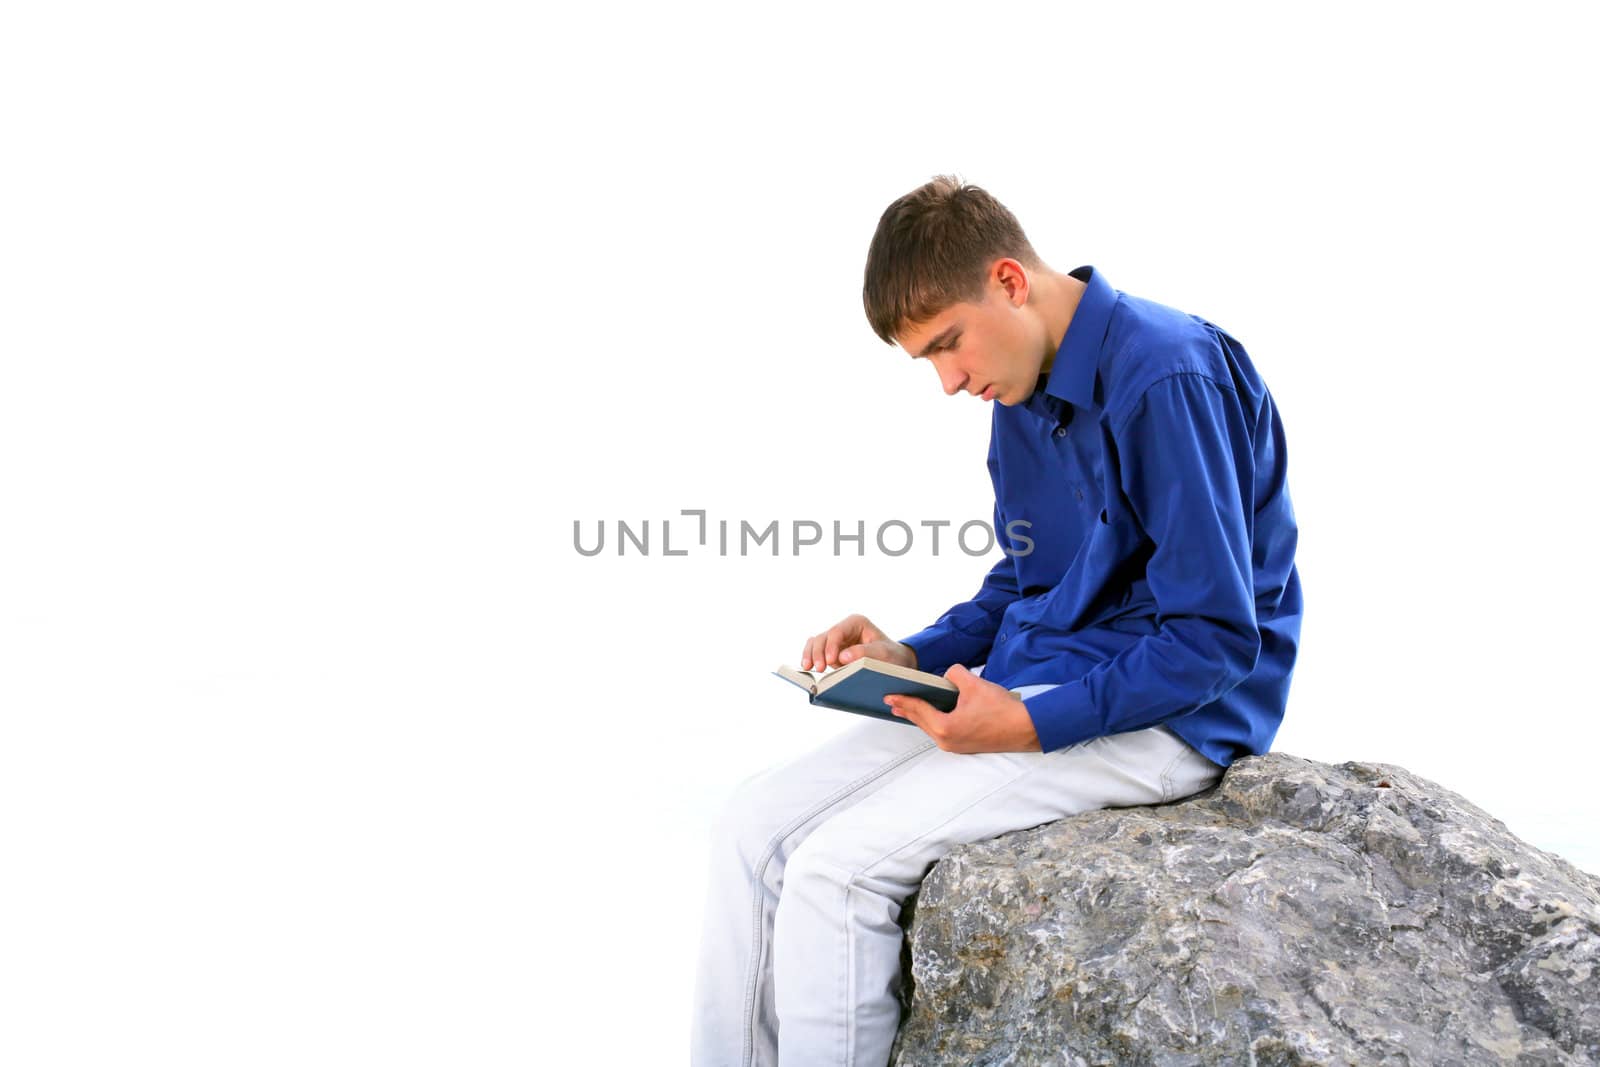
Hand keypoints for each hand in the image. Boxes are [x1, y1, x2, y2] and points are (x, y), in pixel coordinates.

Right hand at [800, 613, 916, 672]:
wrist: (896, 663)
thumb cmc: (892, 655)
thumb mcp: (883, 653)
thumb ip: (864, 653)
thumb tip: (842, 657)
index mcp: (856, 623)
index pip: (837, 632)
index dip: (831, 646)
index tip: (832, 661)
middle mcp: (844, 629)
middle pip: (824, 637)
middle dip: (818, 652)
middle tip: (819, 668)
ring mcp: (837, 641)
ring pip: (816, 643)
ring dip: (811, 655)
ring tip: (808, 668)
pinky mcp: (833, 652)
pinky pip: (816, 652)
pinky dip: (811, 658)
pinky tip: (808, 668)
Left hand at [884, 664, 1040, 753]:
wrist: (1026, 728)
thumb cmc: (1002, 709)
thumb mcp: (974, 684)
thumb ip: (954, 674)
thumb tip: (947, 676)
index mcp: (945, 728)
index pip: (918, 710)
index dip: (903, 700)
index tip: (889, 695)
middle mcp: (947, 741)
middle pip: (921, 722)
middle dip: (907, 710)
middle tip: (891, 701)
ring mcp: (956, 746)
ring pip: (931, 728)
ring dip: (919, 716)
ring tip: (907, 707)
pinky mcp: (965, 746)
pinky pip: (942, 731)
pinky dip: (933, 721)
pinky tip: (932, 713)